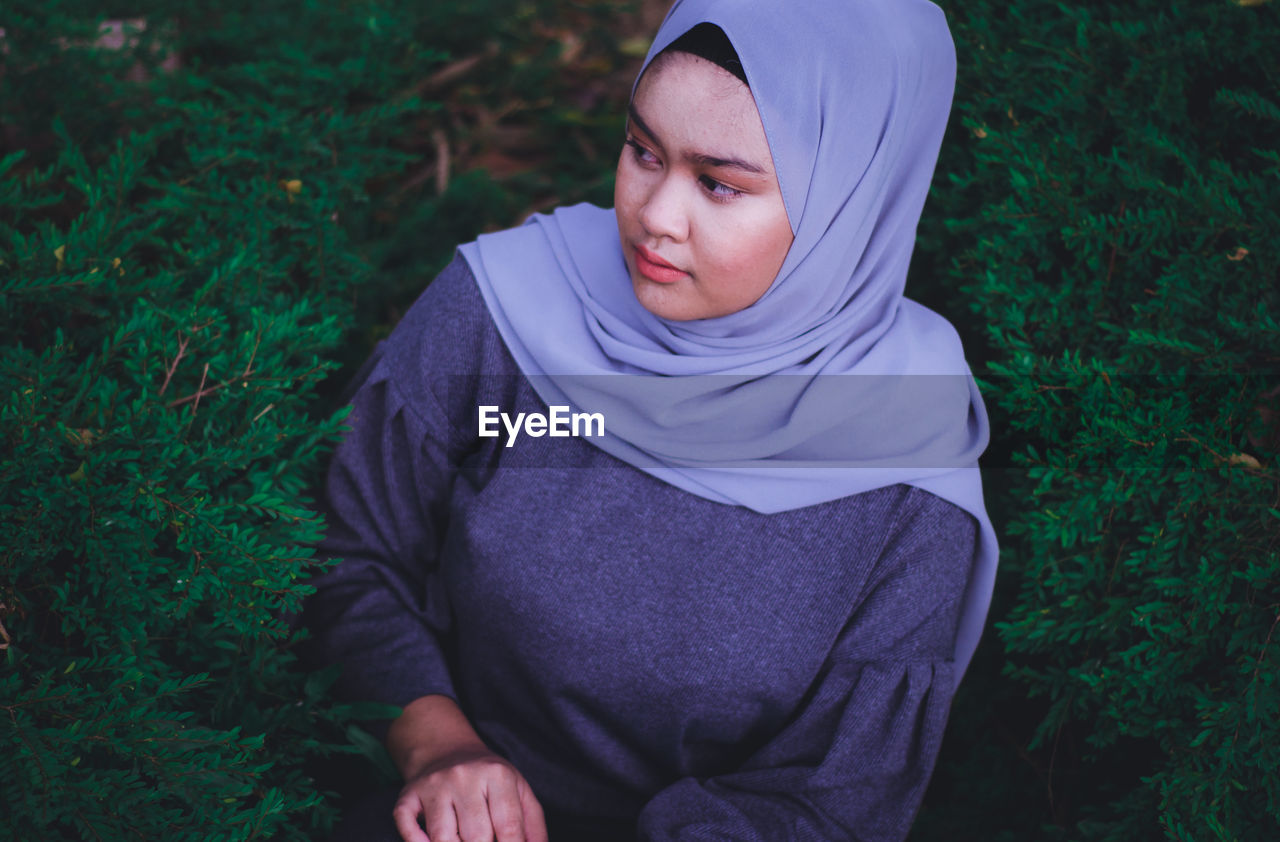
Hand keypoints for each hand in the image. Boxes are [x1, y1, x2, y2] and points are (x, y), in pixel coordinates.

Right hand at [392, 744, 547, 841]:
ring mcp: (434, 785)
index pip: (509, 827)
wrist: (448, 750)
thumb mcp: (518, 790)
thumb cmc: (489, 779)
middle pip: (477, 837)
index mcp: (497, 775)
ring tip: (464, 839)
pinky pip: (408, 826)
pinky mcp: (409, 794)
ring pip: (443, 838)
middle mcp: (464, 776)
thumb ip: (532, 825)